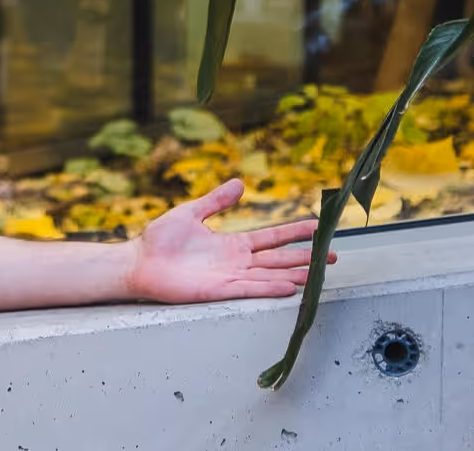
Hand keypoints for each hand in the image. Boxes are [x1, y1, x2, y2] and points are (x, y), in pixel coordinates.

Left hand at [123, 179, 335, 303]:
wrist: (139, 260)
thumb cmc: (161, 239)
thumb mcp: (192, 212)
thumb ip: (217, 201)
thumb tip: (239, 182)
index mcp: (232, 243)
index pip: (270, 237)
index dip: (293, 232)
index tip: (316, 227)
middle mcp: (236, 261)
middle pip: (277, 259)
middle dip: (305, 257)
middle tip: (333, 256)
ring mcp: (230, 277)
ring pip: (269, 275)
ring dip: (294, 274)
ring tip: (318, 273)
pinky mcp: (218, 290)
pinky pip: (250, 288)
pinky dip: (270, 287)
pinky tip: (290, 286)